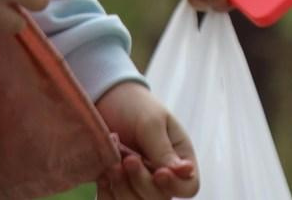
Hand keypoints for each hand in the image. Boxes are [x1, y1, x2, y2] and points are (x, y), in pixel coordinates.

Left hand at [94, 79, 198, 197]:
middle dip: (142, 183)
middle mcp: (162, 176)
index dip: (175, 186)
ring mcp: (139, 184)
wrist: (107, 100)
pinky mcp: (117, 187)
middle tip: (129, 159)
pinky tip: (103, 176)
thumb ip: (163, 149)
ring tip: (113, 165)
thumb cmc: (136, 107)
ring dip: (123, 189)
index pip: (188, 187)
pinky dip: (108, 194)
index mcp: (179, 158)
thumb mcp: (152, 123)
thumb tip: (184, 172)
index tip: (159, 173)